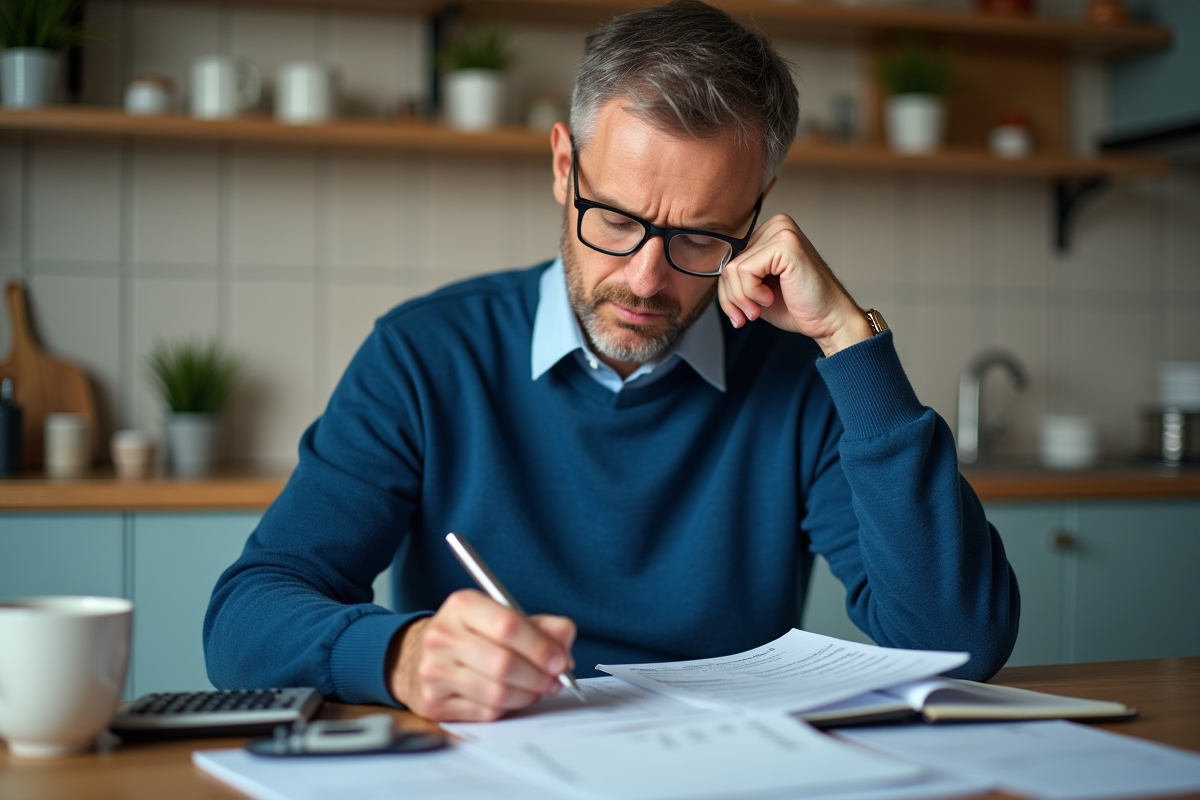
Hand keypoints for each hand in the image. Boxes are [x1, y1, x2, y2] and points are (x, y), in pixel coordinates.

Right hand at [386, 589, 576, 721]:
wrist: (416, 656)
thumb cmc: (470, 635)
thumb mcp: (502, 617)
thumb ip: (541, 626)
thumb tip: (565, 643)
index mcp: (461, 606)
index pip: (508, 626)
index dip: (541, 647)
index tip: (561, 660)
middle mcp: (442, 636)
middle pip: (504, 664)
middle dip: (540, 677)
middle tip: (556, 681)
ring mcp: (434, 672)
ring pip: (497, 692)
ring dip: (528, 695)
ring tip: (538, 689)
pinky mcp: (434, 703)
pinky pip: (485, 712)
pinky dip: (508, 707)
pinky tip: (512, 697)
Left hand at [717, 213, 872, 356]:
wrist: (829, 320)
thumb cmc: (797, 306)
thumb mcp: (756, 289)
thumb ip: (736, 277)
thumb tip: (712, 270)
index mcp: (769, 232)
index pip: (729, 258)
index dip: (728, 290)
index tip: (740, 312)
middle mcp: (776, 225)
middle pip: (727, 262)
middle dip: (732, 297)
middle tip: (749, 314)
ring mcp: (781, 231)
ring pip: (732, 268)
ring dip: (741, 298)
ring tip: (761, 308)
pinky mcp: (785, 244)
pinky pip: (744, 271)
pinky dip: (751, 293)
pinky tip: (770, 298)